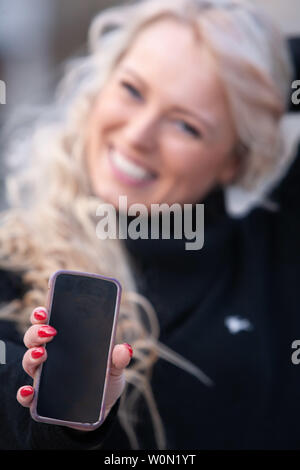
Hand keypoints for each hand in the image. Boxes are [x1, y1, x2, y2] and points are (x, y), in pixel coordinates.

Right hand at [16, 306, 132, 427]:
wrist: (99, 410)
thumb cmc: (103, 381)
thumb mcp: (114, 367)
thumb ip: (118, 358)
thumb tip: (125, 349)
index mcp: (66, 341)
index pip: (48, 321)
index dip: (42, 313)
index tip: (45, 309)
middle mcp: (50, 355)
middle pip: (34, 337)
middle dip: (37, 331)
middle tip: (50, 331)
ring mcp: (43, 376)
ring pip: (29, 361)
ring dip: (31, 356)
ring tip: (43, 355)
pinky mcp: (41, 399)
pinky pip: (26, 395)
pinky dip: (24, 393)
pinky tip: (30, 391)